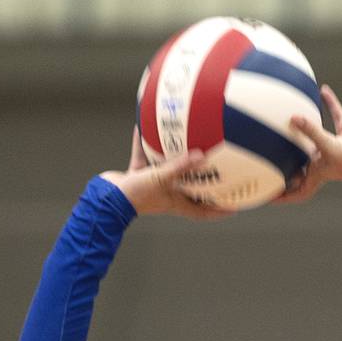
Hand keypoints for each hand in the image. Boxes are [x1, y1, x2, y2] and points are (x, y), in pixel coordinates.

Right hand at [98, 128, 234, 218]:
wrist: (105, 198)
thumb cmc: (136, 194)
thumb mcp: (162, 178)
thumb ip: (181, 167)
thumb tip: (202, 155)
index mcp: (177, 203)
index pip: (204, 212)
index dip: (220, 210)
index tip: (236, 207)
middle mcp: (167, 195)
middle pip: (190, 190)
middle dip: (203, 183)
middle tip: (218, 171)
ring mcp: (152, 186)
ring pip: (167, 171)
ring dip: (174, 160)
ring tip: (184, 145)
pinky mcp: (136, 177)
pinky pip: (143, 158)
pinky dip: (143, 145)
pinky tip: (142, 128)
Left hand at [274, 85, 341, 203]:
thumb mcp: (331, 148)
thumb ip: (312, 132)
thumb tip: (293, 117)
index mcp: (318, 173)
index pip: (296, 190)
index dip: (282, 195)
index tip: (266, 196)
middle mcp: (324, 161)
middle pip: (300, 162)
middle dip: (285, 160)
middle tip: (266, 150)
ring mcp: (336, 147)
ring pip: (315, 135)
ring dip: (304, 125)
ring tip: (290, 112)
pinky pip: (336, 117)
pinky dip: (331, 104)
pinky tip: (324, 90)